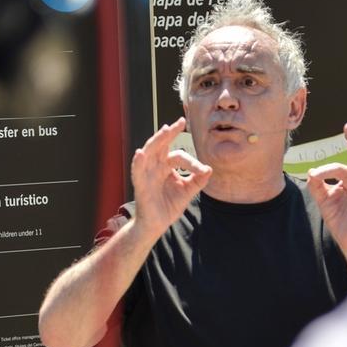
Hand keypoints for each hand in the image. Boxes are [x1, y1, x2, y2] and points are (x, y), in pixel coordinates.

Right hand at [131, 117, 211, 236]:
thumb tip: (210, 169)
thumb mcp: (187, 192)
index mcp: (167, 166)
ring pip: (150, 152)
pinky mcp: (140, 184)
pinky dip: (138, 162)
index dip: (193, 162)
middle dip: (170, 133)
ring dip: (157, 140)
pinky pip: (137, 171)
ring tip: (165, 130)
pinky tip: (140, 153)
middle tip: (180, 122)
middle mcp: (156, 166)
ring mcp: (147, 173)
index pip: (180, 156)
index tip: (204, 170)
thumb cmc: (169, 206)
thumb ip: (197, 181)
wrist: (157, 225)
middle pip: (162, 145)